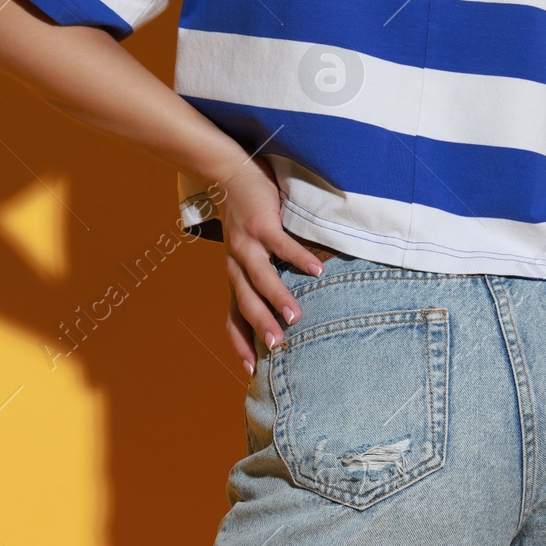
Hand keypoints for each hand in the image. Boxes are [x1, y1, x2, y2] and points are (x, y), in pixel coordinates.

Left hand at [217, 159, 325, 373]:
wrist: (228, 175)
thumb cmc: (246, 220)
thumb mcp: (249, 254)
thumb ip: (261, 279)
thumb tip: (286, 308)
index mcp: (234, 277)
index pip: (233, 317)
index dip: (240, 343)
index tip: (250, 370)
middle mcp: (236, 265)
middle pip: (245, 303)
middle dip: (260, 327)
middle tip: (277, 350)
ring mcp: (247, 245)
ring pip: (261, 278)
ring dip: (278, 298)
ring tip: (295, 317)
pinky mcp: (262, 225)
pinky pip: (283, 246)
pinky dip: (299, 259)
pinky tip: (317, 270)